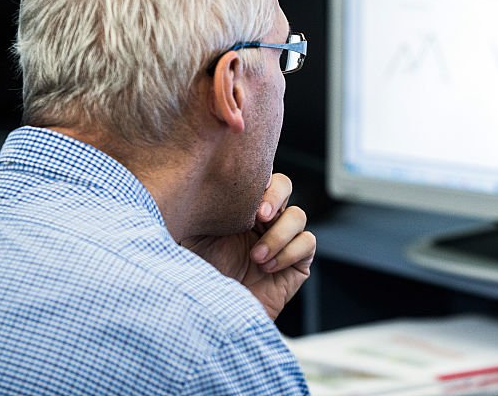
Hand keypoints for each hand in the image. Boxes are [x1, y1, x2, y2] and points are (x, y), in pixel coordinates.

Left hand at [181, 173, 315, 319]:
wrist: (213, 319)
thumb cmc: (197, 280)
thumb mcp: (189, 238)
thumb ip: (195, 209)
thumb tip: (190, 183)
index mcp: (240, 209)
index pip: (259, 179)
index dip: (260, 181)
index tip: (248, 199)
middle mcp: (263, 222)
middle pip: (285, 186)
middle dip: (276, 197)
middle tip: (260, 217)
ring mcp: (282, 241)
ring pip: (298, 216)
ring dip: (278, 235)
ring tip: (256, 257)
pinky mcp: (297, 263)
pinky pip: (307, 242)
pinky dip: (290, 252)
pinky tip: (268, 267)